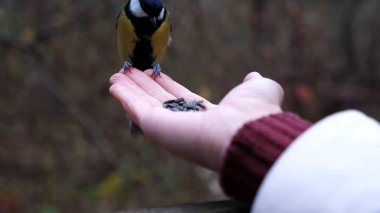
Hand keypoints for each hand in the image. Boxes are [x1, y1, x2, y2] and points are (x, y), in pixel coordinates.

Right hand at [110, 69, 282, 171]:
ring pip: (144, 105)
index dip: (165, 84)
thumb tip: (253, 76)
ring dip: (129, 90)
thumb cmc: (254, 112)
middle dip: (143, 86)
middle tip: (129, 72)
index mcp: (206, 115)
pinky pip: (136, 110)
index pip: (179, 97)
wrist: (246, 132)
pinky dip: (125, 97)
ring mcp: (169, 127)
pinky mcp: (157, 128)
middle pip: (157, 100)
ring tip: (117, 76)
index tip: (155, 72)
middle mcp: (185, 123)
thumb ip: (253, 83)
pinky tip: (115, 85)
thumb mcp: (259, 89)